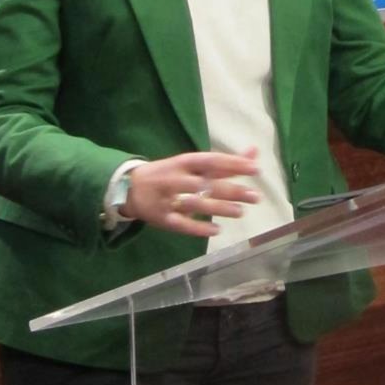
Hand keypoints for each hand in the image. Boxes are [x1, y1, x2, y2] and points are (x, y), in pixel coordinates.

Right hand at [122, 148, 260, 237]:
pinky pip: (182, 224)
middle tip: (255, 196)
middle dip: (232, 190)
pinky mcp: (162, 218)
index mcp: (184, 161)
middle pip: (206, 183)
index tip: (255, 168)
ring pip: (195, 204)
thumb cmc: (170, 173)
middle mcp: (176, 178)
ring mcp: (167, 199)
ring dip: (219, 208)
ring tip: (240, 212)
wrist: (129, 187)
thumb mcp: (194, 164)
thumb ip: (224, 163)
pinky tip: (217, 231)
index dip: (233, 163)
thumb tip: (254, 153)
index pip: (211, 160)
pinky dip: (199, 228)